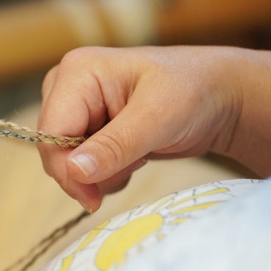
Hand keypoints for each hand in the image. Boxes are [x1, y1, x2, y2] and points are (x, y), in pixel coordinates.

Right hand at [37, 46, 242, 211]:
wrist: (220, 96)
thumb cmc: (194, 92)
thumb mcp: (157, 118)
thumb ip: (114, 146)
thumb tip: (74, 171)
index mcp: (77, 71)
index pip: (50, 132)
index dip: (66, 169)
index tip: (93, 199)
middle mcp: (68, 85)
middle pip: (53, 147)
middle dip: (89, 170)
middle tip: (133, 165)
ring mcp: (76, 105)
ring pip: (66, 159)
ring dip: (101, 172)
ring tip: (138, 156)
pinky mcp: (87, 124)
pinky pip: (79, 162)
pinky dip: (105, 171)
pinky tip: (133, 157)